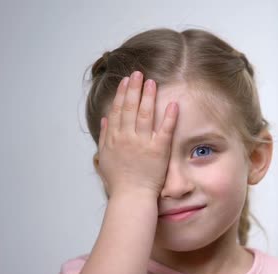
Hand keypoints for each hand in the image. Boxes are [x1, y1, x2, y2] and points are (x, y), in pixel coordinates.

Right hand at [97, 71, 178, 198]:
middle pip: (130, 108)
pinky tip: (173, 104)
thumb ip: (104, 136)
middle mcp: (127, 137)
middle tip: (138, 73)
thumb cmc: (118, 181)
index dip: (122, 94)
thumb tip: (105, 118)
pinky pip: (165, 130)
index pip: (118, 110)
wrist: (131, 197)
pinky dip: (169, 116)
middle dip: (134, 88)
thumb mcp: (105, 157)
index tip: (126, 81)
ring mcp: (143, 143)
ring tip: (151, 82)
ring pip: (146, 114)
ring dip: (148, 96)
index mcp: (114, 138)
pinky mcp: (158, 151)